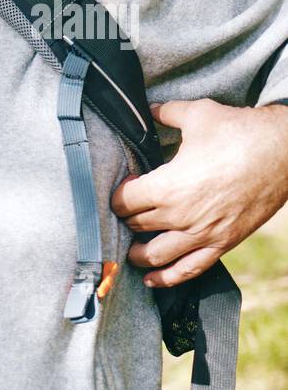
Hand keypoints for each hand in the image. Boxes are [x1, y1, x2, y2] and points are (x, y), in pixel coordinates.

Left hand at [110, 100, 287, 287]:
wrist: (287, 151)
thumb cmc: (241, 132)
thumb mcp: (198, 115)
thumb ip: (167, 113)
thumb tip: (151, 108)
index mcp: (167, 186)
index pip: (124, 201)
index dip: (118, 195)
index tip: (124, 188)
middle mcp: (180, 215)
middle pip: (135, 226)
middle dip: (126, 219)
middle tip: (127, 212)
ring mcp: (202, 234)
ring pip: (154, 254)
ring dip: (136, 253)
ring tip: (128, 250)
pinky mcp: (223, 243)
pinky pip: (189, 269)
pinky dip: (167, 278)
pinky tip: (151, 281)